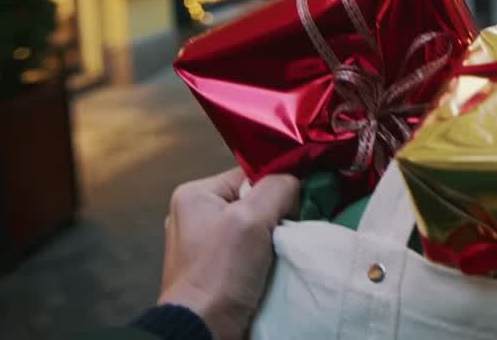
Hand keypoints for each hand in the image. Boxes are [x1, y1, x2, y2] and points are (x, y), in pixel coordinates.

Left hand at [159, 167, 299, 339]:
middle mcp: (196, 215)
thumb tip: (297, 181)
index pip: (250, 172)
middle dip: (280, 212)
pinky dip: (269, 255)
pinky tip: (279, 263)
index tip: (302, 200)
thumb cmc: (220, 273)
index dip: (279, 183)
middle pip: (256, 199)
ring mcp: (206, 245)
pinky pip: (252, 250)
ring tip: (288, 247)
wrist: (204, 331)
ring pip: (258, 226)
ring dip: (277, 236)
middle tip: (296, 226)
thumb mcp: (251, 218)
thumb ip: (278, 188)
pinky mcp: (219, 270)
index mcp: (195, 195)